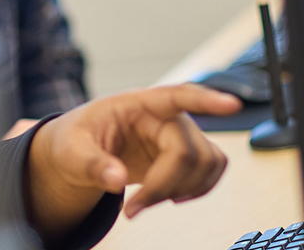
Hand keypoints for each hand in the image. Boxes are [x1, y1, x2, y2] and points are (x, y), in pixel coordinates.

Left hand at [22, 83, 240, 239]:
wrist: (80, 150)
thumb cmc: (76, 140)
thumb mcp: (71, 151)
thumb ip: (91, 164)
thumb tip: (115, 179)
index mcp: (136, 103)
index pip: (176, 95)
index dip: (206, 100)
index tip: (232, 104)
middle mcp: (165, 116)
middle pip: (190, 152)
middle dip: (165, 186)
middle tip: (134, 208)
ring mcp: (179, 134)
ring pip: (207, 164)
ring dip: (181, 191)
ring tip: (146, 201)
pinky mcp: (186, 152)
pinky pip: (211, 171)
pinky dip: (196, 190)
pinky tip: (169, 197)